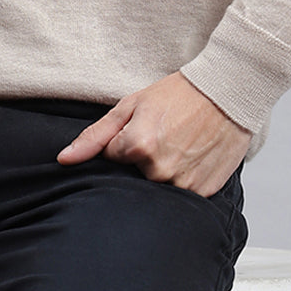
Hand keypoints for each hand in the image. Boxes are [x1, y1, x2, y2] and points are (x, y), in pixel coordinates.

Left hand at [56, 72, 251, 196]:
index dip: (121, 143)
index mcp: (138, 146)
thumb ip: (95, 136)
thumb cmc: (179, 95)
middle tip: (160, 136)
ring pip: (156, 187)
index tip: (139, 129)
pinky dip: (181, 179)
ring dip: (160, 171)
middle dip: (139, 159)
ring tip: (177, 145)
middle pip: (132, 177)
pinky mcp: (203, 193)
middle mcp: (159, 171)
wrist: (226, 94)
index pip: (110, 159)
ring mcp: (183, 185)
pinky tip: (190, 157)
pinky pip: (180, 195)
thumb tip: (64, 159)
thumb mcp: (131, 105)